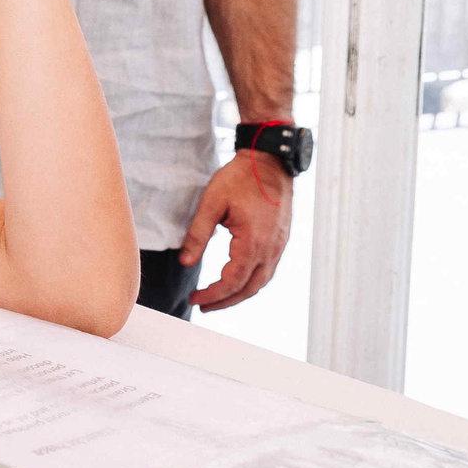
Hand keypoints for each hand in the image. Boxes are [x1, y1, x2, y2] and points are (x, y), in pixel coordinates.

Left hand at [180, 150, 292, 309]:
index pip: (233, 281)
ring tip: (217, 298)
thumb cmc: (239, 179)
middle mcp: (271, 249)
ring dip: (239, 294)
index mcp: (253, 242)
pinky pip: (267, 270)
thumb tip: (185, 262)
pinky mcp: (281, 240)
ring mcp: (280, 246)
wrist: (270, 162)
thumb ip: (198, 235)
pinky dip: (251, 281)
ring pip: (261, 281)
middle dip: (225, 301)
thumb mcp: (211, 203)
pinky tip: (237, 281)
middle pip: (249, 288)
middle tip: (202, 305)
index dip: (213, 294)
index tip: (194, 298)